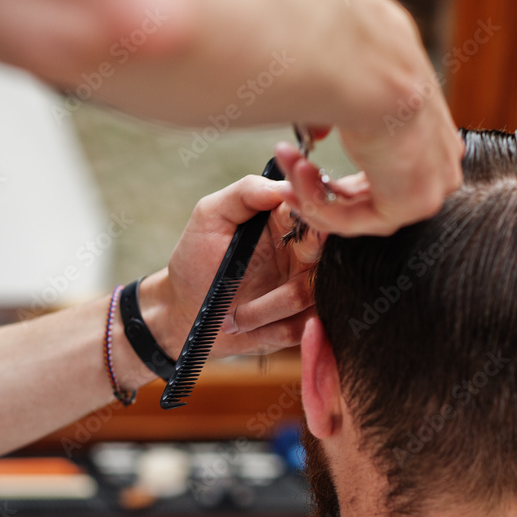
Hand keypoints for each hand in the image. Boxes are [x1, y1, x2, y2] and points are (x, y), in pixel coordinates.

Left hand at [140, 174, 321, 359]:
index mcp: (290, 221)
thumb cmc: (196, 258)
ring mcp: (308, 288)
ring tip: (233, 313)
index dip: (314, 221)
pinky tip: (242, 328)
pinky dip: (269, 330)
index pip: (320, 213)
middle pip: (330, 258)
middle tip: (256, 287)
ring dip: (266, 310)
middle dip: (296, 277)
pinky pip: (304, 329)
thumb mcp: (210, 215)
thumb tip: (285, 185)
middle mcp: (307, 253)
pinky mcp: (305, 322)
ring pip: (310, 297)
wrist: (185, 311)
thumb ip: (246, 192)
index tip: (287, 235)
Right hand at [275, 75, 464, 238]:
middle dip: (319, 188)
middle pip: (369, 198)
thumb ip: (340, 118)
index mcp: (434, 136)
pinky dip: (317, 201)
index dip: (338, 178)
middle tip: (288, 174)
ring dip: (310, 190)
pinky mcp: (408, 205)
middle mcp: (439, 164)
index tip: (303, 166)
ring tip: (287, 161)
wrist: (375, 70)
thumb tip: (318, 133)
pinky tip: (297, 171)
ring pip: (357, 212)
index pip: (384, 174)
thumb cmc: (368, 64)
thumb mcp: (354, 93)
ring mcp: (429, 187)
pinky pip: (353, 221)